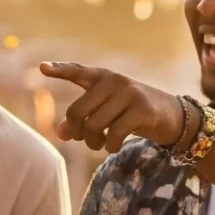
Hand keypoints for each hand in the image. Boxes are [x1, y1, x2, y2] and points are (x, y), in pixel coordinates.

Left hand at [38, 62, 183, 152]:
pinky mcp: (142, 109)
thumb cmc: (132, 113)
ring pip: (94, 125)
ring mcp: (129, 93)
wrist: (172, 116)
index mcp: (103, 77)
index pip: (77, 71)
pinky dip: (110, 146)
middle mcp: (114, 81)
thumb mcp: (107, 113)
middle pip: (77, 111)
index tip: (42, 68)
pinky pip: (114, 134)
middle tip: (83, 140)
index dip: (59, 70)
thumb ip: (83, 120)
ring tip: (100, 144)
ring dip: (93, 143)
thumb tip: (61, 134)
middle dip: (77, 132)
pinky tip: (113, 146)